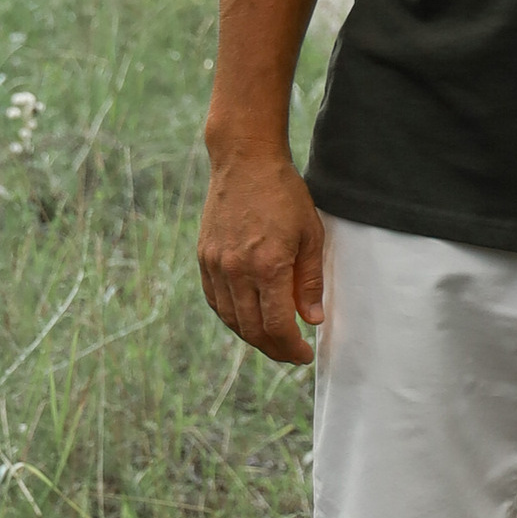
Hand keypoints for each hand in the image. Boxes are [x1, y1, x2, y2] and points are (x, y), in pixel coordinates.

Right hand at [198, 144, 325, 363]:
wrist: (245, 161)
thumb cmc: (285, 194)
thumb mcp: (311, 235)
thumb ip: (310, 281)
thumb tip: (311, 320)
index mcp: (268, 265)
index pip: (277, 326)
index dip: (291, 348)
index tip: (305, 356)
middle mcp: (237, 270)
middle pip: (252, 329)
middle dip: (274, 349)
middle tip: (291, 354)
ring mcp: (216, 264)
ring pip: (231, 318)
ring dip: (252, 337)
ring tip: (272, 341)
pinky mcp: (205, 257)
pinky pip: (215, 300)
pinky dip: (231, 317)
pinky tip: (247, 320)